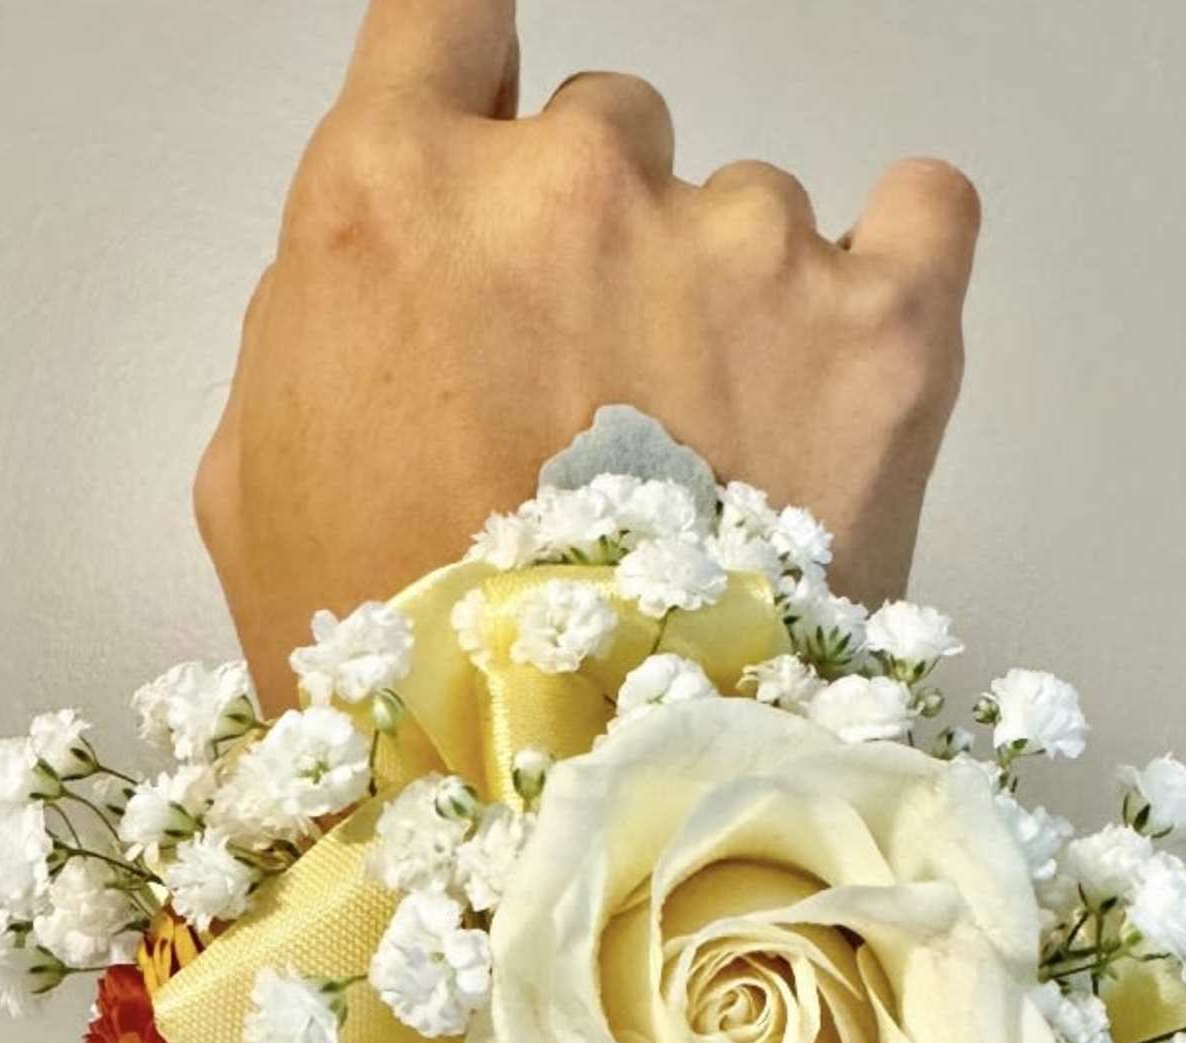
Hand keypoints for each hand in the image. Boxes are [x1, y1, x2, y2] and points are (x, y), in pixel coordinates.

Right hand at [194, 0, 980, 710]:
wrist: (568, 819)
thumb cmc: (398, 689)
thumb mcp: (260, 506)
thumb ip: (316, 340)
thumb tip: (387, 292)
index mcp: (391, 201)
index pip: (446, 14)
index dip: (481, 81)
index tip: (505, 143)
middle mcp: (565, 185)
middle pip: (608, 132)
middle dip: (603, 250)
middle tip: (605, 415)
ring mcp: (734, 248)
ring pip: (747, 208)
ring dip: (734, 311)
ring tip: (716, 482)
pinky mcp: (881, 332)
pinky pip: (925, 210)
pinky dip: (897, 265)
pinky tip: (852, 362)